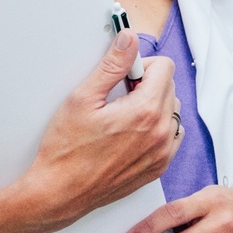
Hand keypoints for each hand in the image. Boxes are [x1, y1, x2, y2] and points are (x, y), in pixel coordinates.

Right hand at [21, 29, 179, 224]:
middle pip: (170, 87)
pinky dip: (158, 128)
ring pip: (173, 111)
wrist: (59, 193)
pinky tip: (132, 133)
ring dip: (154, 106)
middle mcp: (161, 132)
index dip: (142, 65)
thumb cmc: (66, 151)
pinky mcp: (159, 167)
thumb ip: (112, 64)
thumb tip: (129, 39)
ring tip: (123, 116)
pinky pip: (172, 136)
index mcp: (146, 111)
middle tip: (118, 97)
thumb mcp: (83, 98)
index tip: (125, 76)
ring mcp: (162, 152)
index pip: (165, 67)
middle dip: (147, 85)